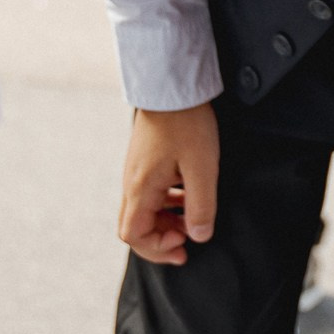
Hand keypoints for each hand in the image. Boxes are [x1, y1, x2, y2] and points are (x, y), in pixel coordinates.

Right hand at [117, 103, 219, 265]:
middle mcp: (131, 182)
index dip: (157, 248)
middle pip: (135, 226)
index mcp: (141, 188)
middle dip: (161, 239)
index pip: (134, 236)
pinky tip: (188, 195)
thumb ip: (201, 206)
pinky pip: (150, 192)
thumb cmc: (187, 123)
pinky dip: (167, 203)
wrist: (171, 85)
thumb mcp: (202, 168)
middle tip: (188, 242)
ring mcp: (136, 170)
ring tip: (192, 219)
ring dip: (166, 221)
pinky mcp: (144, 160)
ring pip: (144, 210)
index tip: (185, 244)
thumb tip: (199, 236)